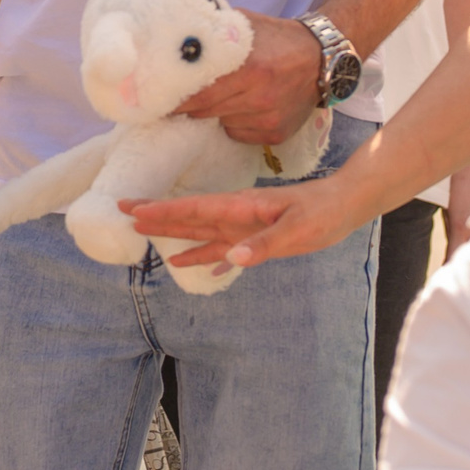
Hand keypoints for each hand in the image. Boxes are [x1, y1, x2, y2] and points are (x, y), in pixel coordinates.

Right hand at [125, 176, 361, 271]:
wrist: (344, 205)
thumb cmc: (322, 213)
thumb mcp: (296, 231)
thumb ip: (263, 245)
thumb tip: (230, 260)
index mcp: (241, 208)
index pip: (195, 208)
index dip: (163, 210)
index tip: (133, 210)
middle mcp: (237, 215)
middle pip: (190, 216)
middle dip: (158, 215)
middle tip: (125, 213)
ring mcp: (244, 227)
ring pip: (202, 231)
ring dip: (176, 234)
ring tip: (148, 240)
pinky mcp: (256, 238)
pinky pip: (223, 248)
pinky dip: (206, 255)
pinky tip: (192, 264)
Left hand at [171, 10, 322, 145]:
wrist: (321, 58)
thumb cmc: (276, 38)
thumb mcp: (245, 25)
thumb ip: (214, 35)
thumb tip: (173, 38)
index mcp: (250, 69)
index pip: (200, 94)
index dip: (176, 98)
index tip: (156, 97)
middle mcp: (260, 99)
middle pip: (206, 111)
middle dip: (188, 106)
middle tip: (173, 98)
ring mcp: (269, 120)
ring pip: (221, 123)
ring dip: (213, 113)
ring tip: (219, 96)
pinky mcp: (276, 134)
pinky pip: (239, 133)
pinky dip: (233, 122)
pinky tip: (242, 105)